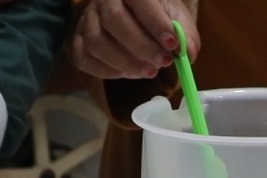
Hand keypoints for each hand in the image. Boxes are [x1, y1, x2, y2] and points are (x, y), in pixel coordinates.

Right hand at [72, 0, 198, 79]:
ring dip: (124, 62)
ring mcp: (87, 19)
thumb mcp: (175, 17)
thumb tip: (188, 53)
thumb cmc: (156, 15)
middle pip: (114, 20)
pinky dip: (106, 71)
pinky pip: (83, 58)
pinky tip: (127, 74)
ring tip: (149, 72)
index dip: (155, 22)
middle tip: (162, 63)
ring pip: (96, 41)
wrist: (133, 15)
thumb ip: (185, 34)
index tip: (172, 44)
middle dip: (141, 46)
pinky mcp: (78, 40)